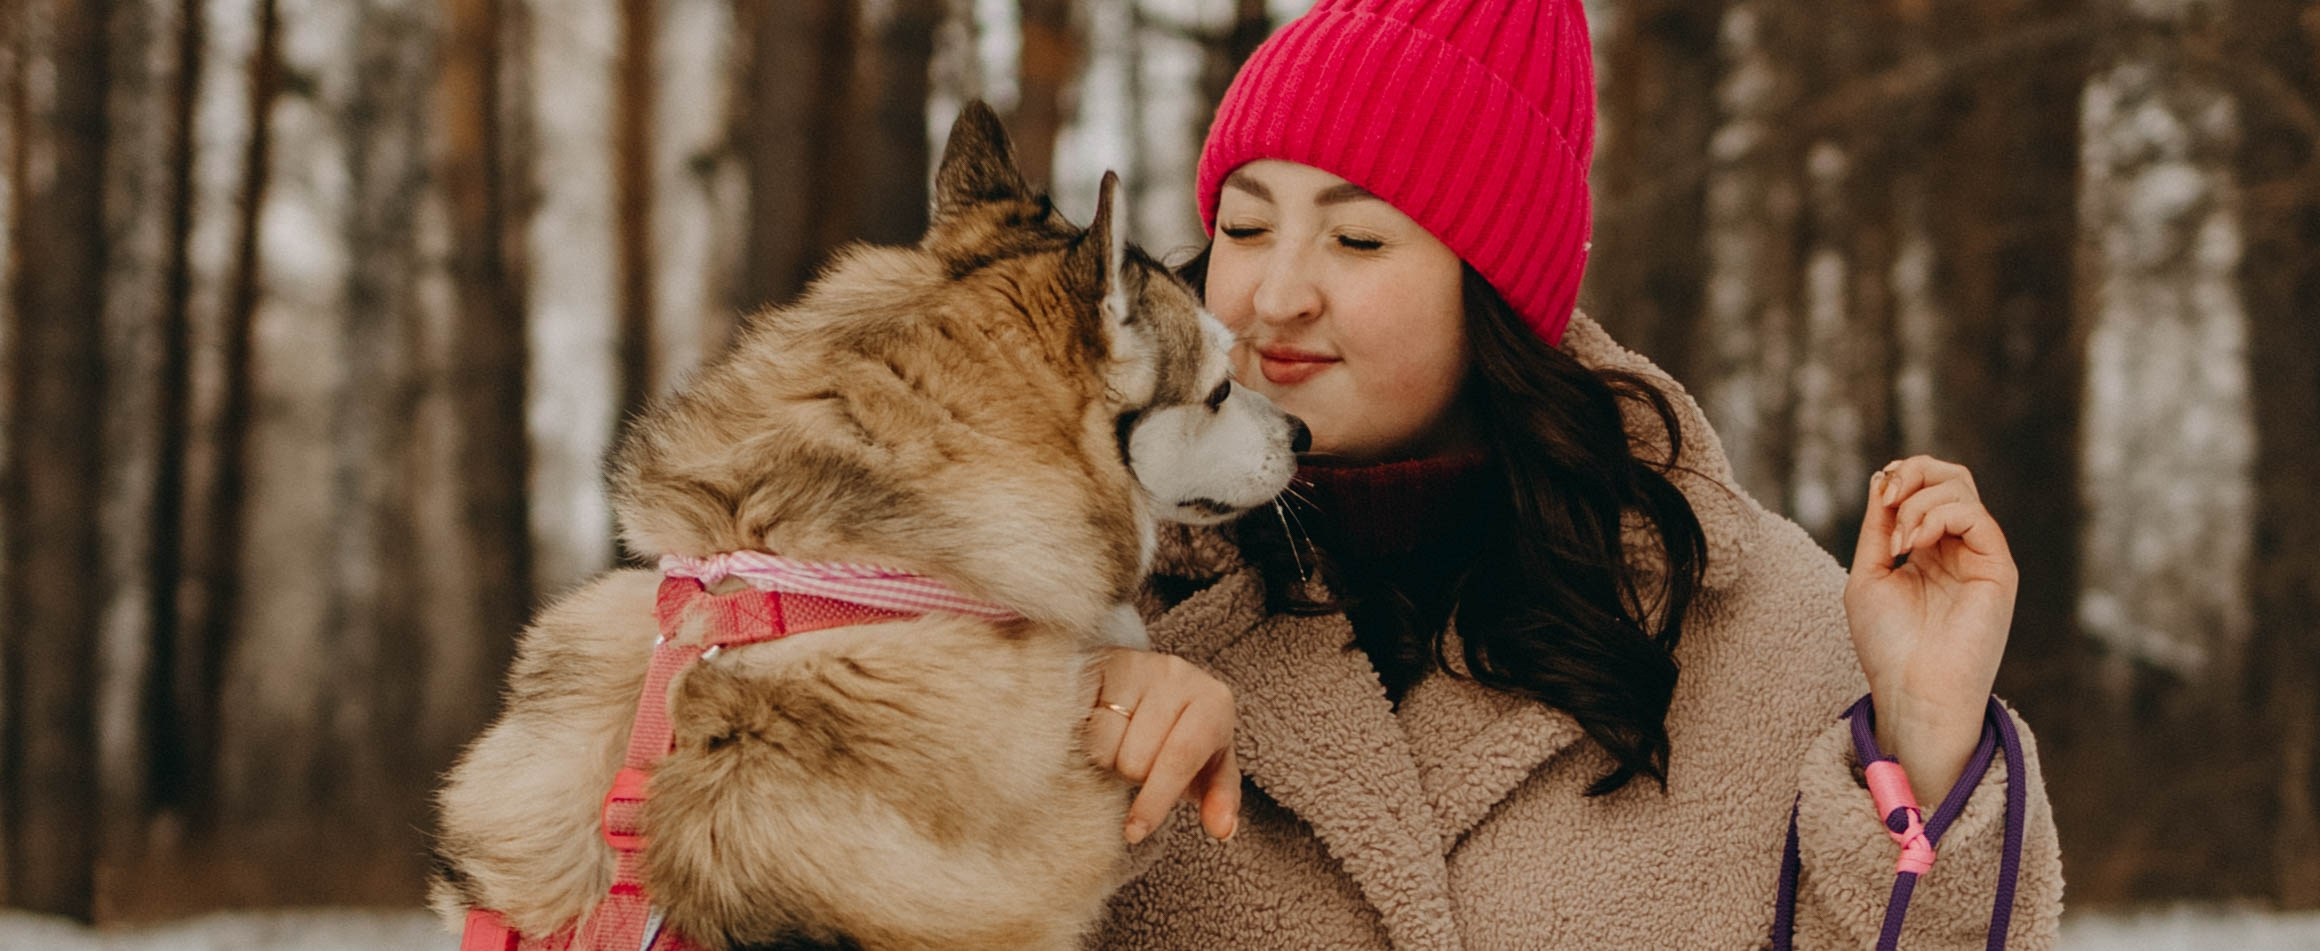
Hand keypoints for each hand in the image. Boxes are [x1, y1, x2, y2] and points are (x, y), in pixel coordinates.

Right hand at [1083, 646, 1240, 843]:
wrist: (1155, 683)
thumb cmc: (1186, 734)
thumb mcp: (1211, 765)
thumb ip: (1221, 799)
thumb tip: (1223, 830)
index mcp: (1213, 701)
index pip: (1180, 757)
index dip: (1156, 799)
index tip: (1134, 832)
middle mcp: (1177, 674)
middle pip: (1136, 758)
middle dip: (1131, 775)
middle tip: (1139, 761)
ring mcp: (1137, 664)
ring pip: (1102, 742)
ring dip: (1105, 757)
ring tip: (1120, 742)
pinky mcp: (1099, 662)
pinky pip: (1079, 718)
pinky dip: (1082, 736)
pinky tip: (1097, 728)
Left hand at [1844, 455, 2019, 797]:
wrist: (1913, 690)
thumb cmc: (1888, 644)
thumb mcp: (1870, 574)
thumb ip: (1879, 528)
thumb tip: (1883, 479)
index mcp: (1927, 550)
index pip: (1925, 488)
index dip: (1901, 476)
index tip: (1880, 492)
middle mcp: (1957, 549)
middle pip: (1951, 478)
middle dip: (1915, 472)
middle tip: (1890, 496)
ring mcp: (1979, 557)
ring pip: (1962, 490)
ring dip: (1921, 501)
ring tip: (1899, 541)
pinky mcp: (1998, 569)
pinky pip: (1977, 516)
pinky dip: (1940, 515)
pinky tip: (1915, 542)